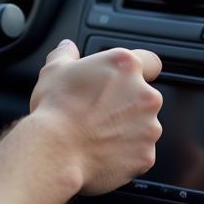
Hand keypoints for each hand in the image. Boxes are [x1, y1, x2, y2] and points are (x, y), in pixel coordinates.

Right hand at [29, 40, 162, 195]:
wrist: (56, 149)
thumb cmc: (55, 108)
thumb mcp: (53, 69)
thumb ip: (66, 54)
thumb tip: (68, 48)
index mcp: (124, 66)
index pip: (150, 62)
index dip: (138, 70)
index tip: (123, 79)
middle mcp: (145, 94)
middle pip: (145, 96)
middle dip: (127, 102)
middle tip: (98, 108)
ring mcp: (149, 127)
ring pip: (144, 125)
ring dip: (126, 127)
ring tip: (96, 131)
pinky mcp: (147, 155)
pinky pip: (139, 150)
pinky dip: (124, 151)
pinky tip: (101, 148)